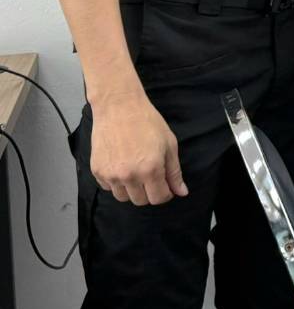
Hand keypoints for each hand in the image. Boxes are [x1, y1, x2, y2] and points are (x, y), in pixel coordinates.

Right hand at [89, 89, 186, 205]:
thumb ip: (174, 172)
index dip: (165, 193)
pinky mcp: (97, 171)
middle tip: (151, 175)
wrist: (119, 107)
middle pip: (141, 201)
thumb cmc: (147, 122)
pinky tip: (122, 165)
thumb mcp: (169, 144)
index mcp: (150, 169)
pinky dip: (116, 182)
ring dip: (132, 189)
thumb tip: (182, 192)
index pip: (158, 198)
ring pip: (123, 197)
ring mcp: (111, 174)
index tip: (166, 186)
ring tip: (136, 170)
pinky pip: (108, 187)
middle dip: (149, 192)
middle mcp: (129, 175)